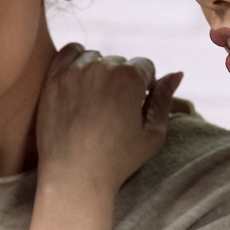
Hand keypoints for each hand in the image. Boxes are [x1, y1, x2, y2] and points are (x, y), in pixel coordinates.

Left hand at [28, 42, 182, 229]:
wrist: (74, 176)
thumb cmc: (117, 160)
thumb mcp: (153, 134)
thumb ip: (164, 99)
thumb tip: (177, 74)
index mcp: (130, 78)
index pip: (145, 66)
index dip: (145, 87)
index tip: (136, 106)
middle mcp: (102, 67)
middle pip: (119, 62)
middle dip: (121, 81)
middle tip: (113, 111)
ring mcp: (74, 71)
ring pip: (95, 58)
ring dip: (98, 71)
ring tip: (95, 102)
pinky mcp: (53, 78)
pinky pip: (68, 53)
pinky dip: (75, 61)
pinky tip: (79, 81)